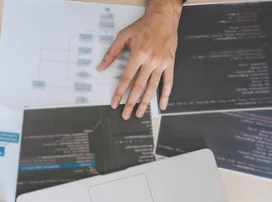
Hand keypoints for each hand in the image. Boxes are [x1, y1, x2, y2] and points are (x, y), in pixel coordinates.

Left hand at [97, 0, 182, 118]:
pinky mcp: (170, 63)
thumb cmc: (143, 26)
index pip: (126, 79)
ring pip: (152, 87)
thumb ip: (111, 53)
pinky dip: (165, 94)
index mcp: (138, 54)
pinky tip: (162, 104)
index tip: (114, 104)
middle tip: (125, 115)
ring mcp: (161, 63)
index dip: (119, 93)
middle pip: (139, 87)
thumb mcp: (123, 36)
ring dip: (145, 102)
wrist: (163, 17)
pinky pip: (168, 82)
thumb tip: (101, 67)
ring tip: (139, 113)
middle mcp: (150, 61)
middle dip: (130, 103)